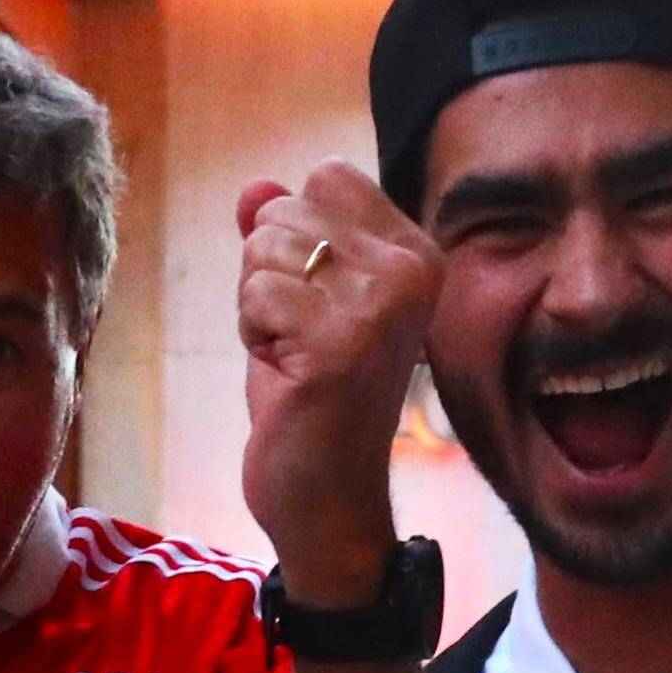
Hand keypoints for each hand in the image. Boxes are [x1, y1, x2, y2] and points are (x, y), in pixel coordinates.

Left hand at [236, 164, 444, 601]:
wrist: (326, 496)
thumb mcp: (296, 303)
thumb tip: (255, 187)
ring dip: (258, 307)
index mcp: (416, 253)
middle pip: (288, 209)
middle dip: (268, 272)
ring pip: (264, 248)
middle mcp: (413, 270)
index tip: (315, 300)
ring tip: (296, 356)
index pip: (327, 176)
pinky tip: (289, 373)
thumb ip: (282, 241)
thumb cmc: (310, 397)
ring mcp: (383, 305)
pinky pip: (256, 293)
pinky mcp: (344, 341)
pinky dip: (254, 334)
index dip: (294, 235)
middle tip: (300, 336)